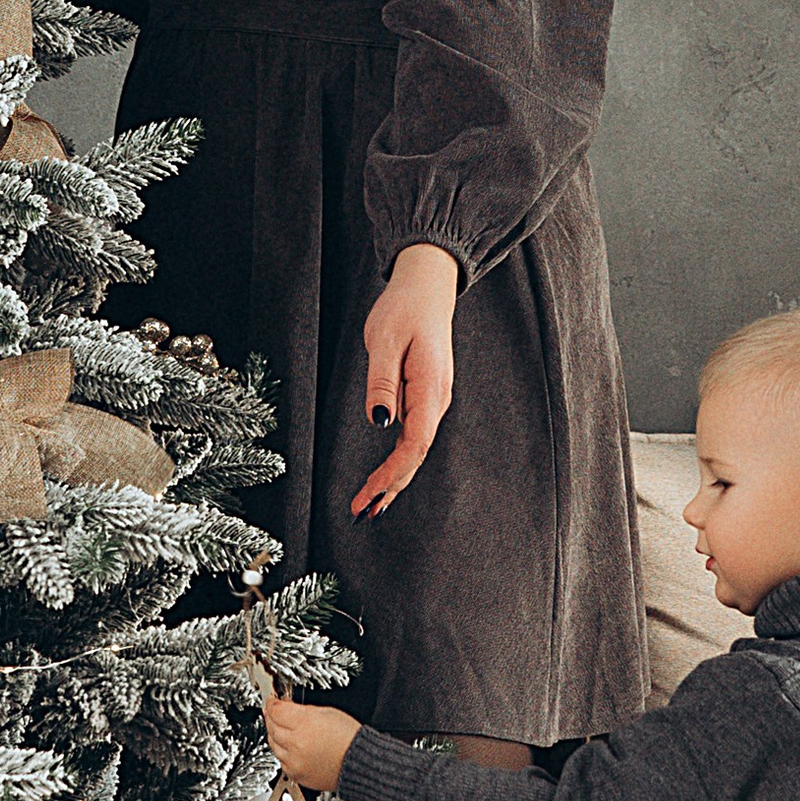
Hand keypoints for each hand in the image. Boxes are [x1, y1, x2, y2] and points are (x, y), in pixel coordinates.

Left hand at [265, 690, 358, 792]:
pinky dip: (282, 752)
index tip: (273, 700)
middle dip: (271, 717)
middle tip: (274, 711)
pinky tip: (289, 746)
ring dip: (274, 734)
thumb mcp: (328, 712)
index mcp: (304, 724)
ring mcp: (295, 761)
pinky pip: (281, 760)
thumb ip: (303, 710)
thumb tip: (288, 707)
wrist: (361, 763)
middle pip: (272, 726)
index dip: (273, 703)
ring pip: (273, 744)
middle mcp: (296, 744)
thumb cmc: (350, 738)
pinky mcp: (297, 774)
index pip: (276, 710)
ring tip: (281, 728)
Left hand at [351, 242, 460, 516]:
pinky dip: (397, 460)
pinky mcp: (424, 396)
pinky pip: (413, 436)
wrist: (426, 287)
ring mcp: (432, 400)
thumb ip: (382, 382)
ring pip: (415, 449)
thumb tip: (380, 421)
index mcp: (431, 389)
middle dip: (390, 487)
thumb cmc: (404, 309)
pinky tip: (385, 476)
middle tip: (362, 513)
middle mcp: (436, 400)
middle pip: (416, 455)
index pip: (414, 444)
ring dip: (394, 479)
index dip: (392, 474)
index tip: (370, 495)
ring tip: (370, 506)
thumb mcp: (385, 340)